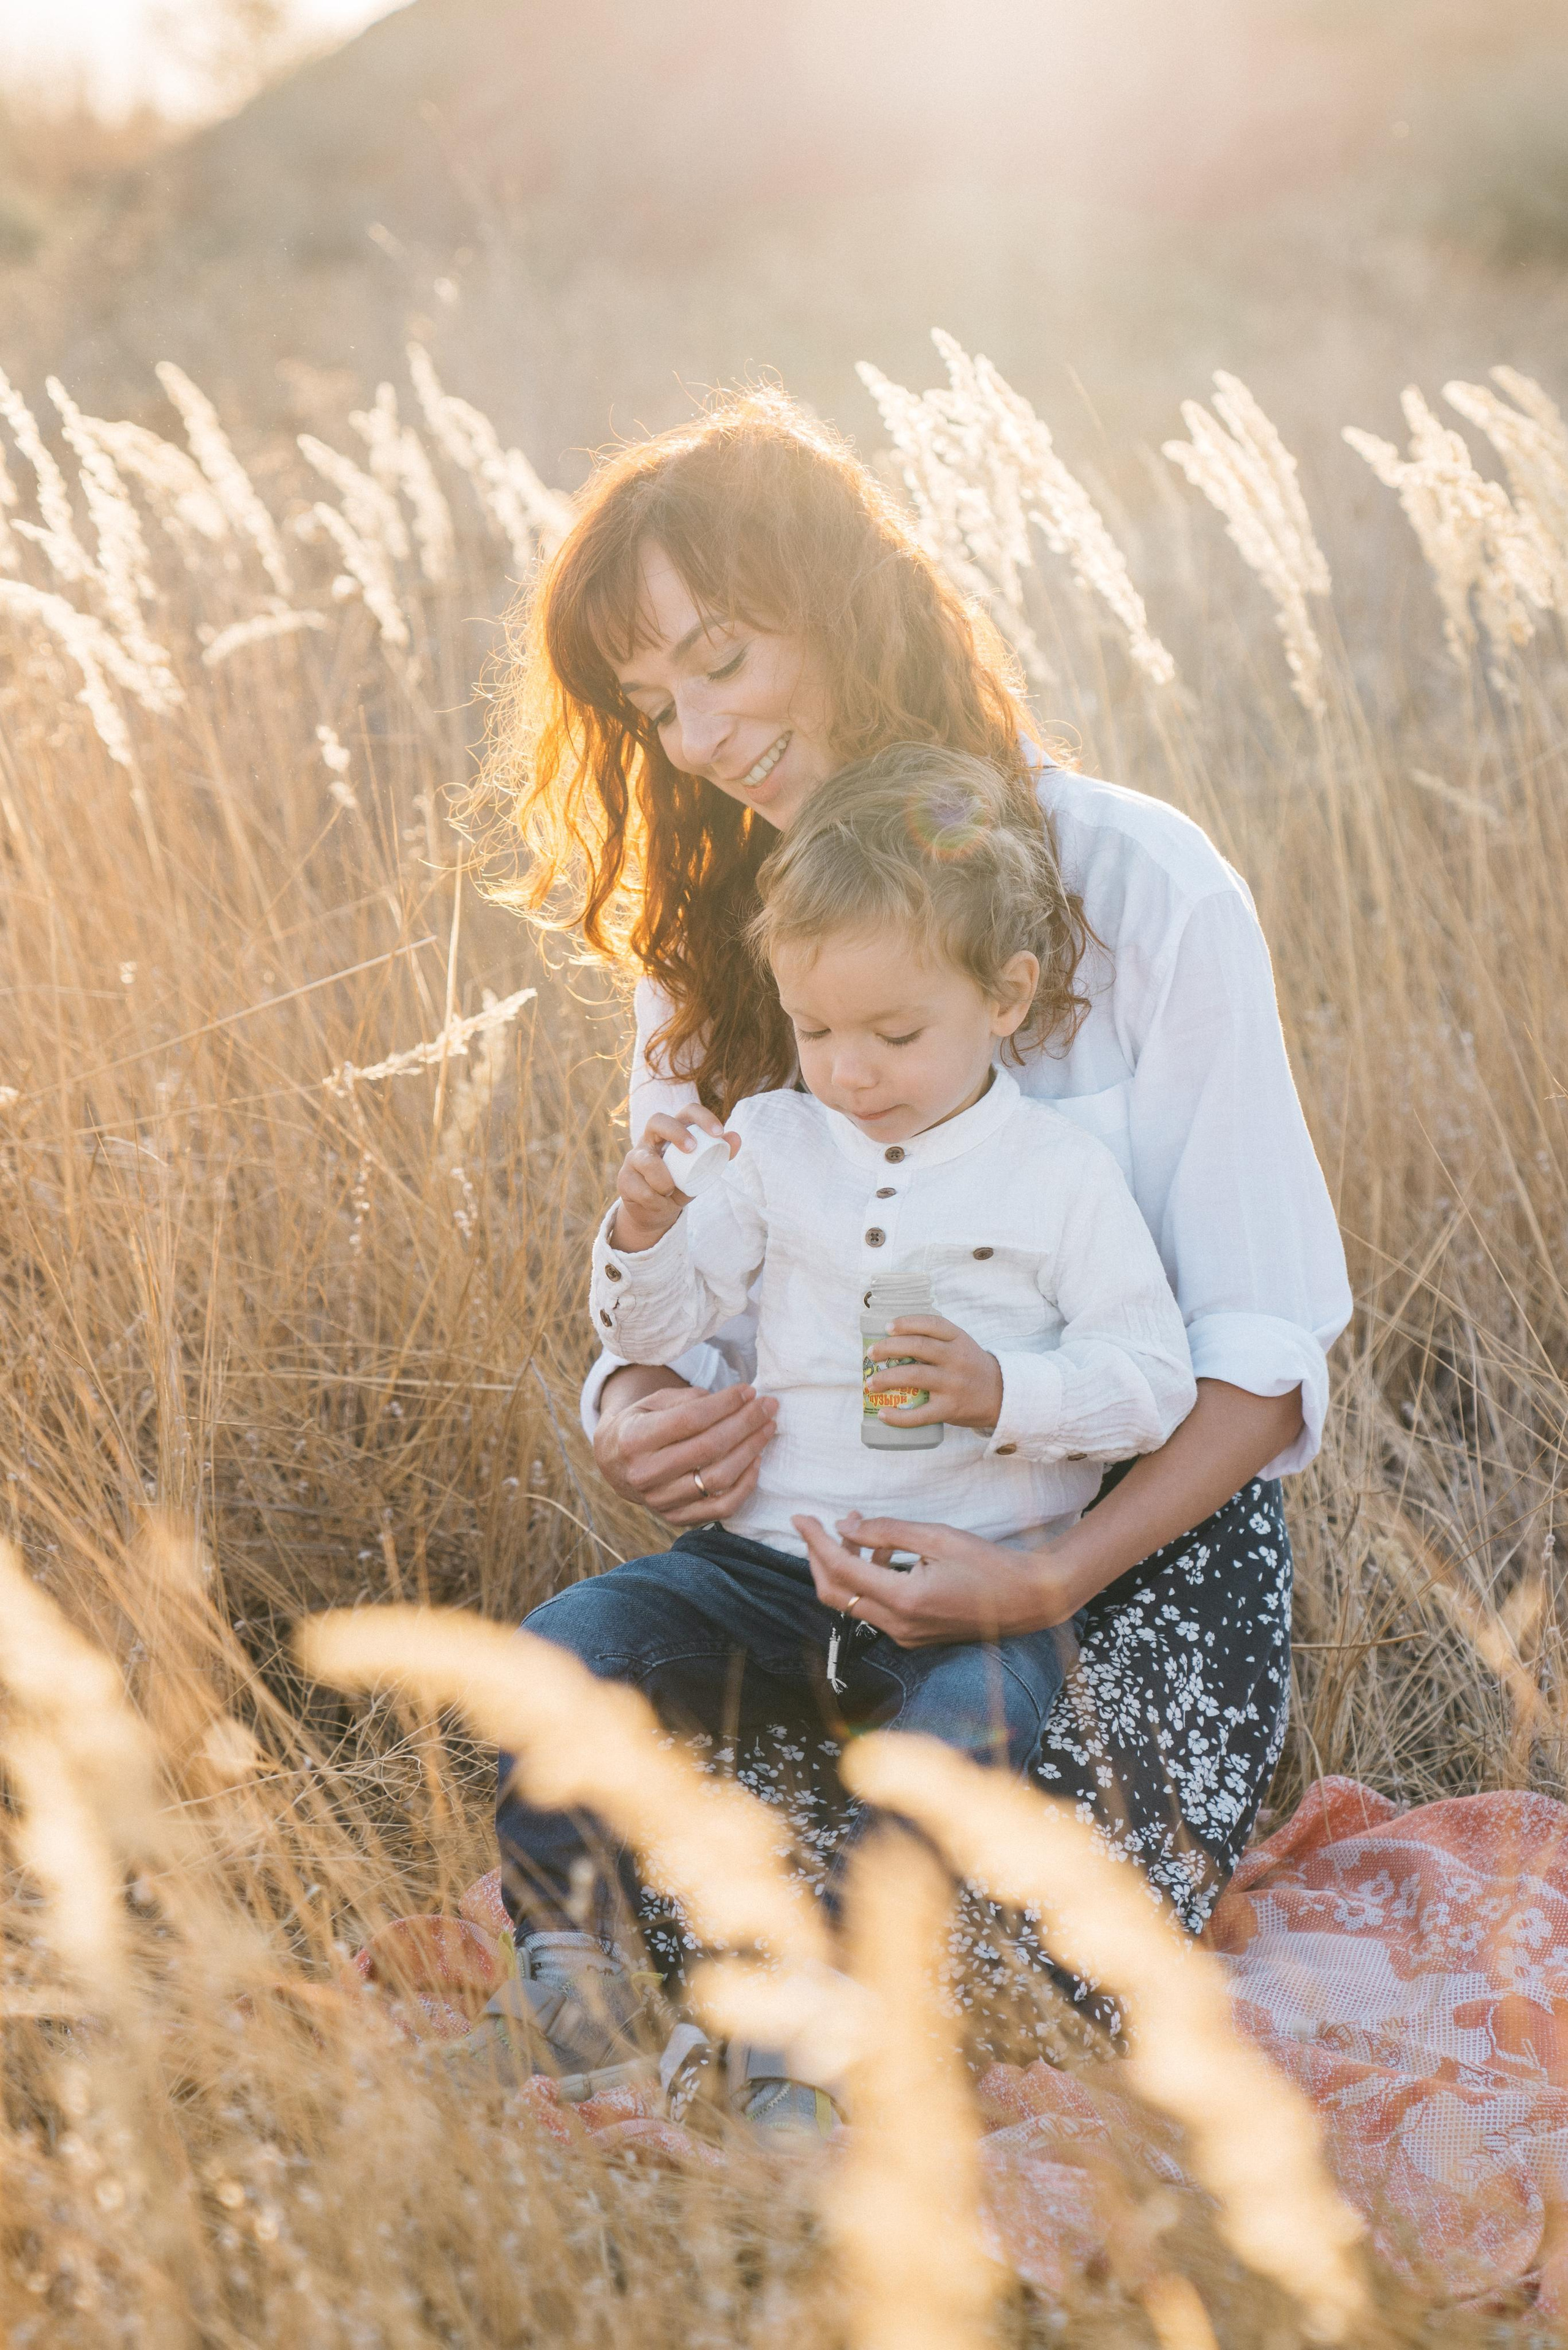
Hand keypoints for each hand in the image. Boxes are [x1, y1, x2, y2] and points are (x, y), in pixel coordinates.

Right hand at [594, 1371, 777, 1524]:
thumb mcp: (652, 1402)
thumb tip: (736, 1400)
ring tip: (767, 1429)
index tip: (749, 1390)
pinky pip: (722, 1508)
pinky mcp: (676, 1518)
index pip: (690, 1420)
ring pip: (719, 1478)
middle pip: (709, 1448)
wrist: (614, 1463)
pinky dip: (745, 1485)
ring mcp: (660, 1500)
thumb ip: (688, 1399)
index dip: (725, 1404)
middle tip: (768, 1406)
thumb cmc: (641, 1424)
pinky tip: (756, 1460)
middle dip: (746, 1423)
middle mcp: (645, 1473)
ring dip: (750, 1451)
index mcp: (634, 1439)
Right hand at [610, 1107, 738, 1253]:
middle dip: (676, 1132)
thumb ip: (718, 1157)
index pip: (685, 1113)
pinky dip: (653, 1199)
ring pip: (645, 1160)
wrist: (656, 1213)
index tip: (718, 1133)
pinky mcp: (624, 1179)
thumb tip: (736, 1138)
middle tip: (692, 1149)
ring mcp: (634, 1157)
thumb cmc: (680, 1185)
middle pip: (657, 1120)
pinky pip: (638, 1187)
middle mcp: (650, 1139)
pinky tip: (658, 1203)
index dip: (701, 1117)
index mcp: (672, 1133)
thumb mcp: (702, 1172)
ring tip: (670, 1191)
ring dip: (662, 1179)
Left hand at [792, 1511, 1082, 1645]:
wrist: (1026, 1600)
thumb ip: (887, 1531)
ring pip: (853, 1602)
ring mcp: (904, 1635)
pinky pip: (875, 1608)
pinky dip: (867, 1580)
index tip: (799, 1517)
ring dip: (845, 1567)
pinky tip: (883, 1554)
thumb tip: (846, 1526)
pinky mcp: (912, 1636)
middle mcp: (898, 1625)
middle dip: (819, 1558)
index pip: (841, 1570)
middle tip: (816, 1526)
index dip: (815, 1541)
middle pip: (836, 1594)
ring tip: (859, 1529)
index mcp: (904, 1600)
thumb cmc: (988, 1564)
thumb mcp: (937, 1536)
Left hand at [866, 1315, 1003, 1433]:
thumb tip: (892, 1339)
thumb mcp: (961, 1345)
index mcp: (958, 1338)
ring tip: (870, 1384)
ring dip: (886, 1379)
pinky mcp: (950, 1408)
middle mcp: (956, 1358)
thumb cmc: (970, 1367)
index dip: (907, 1323)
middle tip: (871, 1354)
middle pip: (918, 1346)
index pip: (931, 1323)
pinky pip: (920, 1414)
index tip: (887, 1327)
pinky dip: (899, 1416)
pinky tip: (883, 1414)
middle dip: (888, 1348)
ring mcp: (953, 1384)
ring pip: (914, 1376)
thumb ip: (936, 1340)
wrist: (1001, 1395)